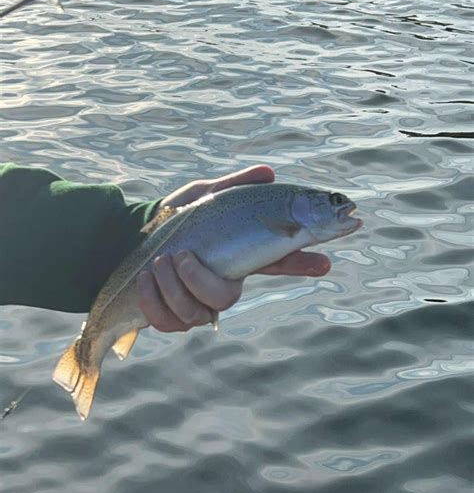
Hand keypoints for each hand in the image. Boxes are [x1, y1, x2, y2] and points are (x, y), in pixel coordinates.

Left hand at [137, 165, 330, 332]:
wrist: (130, 238)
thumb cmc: (174, 219)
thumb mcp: (203, 196)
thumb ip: (234, 185)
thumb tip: (268, 172)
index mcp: (239, 258)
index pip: (278, 263)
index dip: (303, 264)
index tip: (325, 263)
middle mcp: (221, 287)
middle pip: (224, 299)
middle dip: (198, 280)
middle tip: (180, 257)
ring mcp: (195, 307)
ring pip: (192, 313)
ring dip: (171, 286)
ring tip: (158, 263)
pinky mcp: (167, 319)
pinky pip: (165, 320)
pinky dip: (154, 299)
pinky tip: (146, 278)